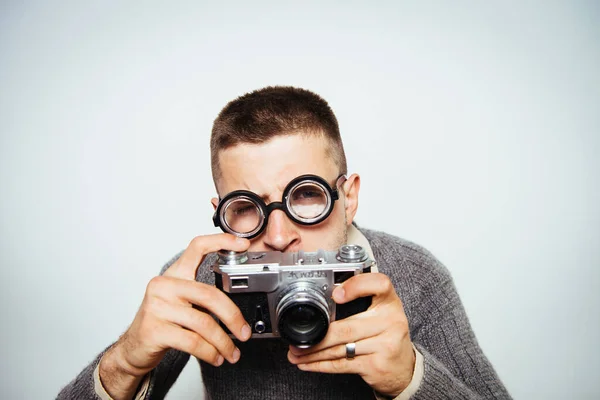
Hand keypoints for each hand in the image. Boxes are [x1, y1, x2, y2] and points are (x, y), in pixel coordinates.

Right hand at [99, 233, 251, 398]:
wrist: (133, 348)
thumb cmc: (161, 322)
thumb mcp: (180, 300)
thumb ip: (202, 294)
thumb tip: (238, 303)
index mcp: (174, 274)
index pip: (197, 248)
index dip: (221, 242)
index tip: (243, 245)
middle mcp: (164, 285)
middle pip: (210, 295)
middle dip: (233, 317)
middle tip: (245, 333)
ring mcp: (158, 307)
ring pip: (204, 323)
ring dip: (223, 342)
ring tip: (232, 353)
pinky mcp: (155, 330)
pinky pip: (193, 341)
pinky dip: (209, 352)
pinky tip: (216, 357)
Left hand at [287, 273, 414, 396]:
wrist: (404, 368)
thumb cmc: (387, 335)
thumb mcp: (382, 312)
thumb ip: (362, 300)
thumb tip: (323, 299)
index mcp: (389, 302)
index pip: (379, 285)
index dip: (357, 286)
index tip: (336, 294)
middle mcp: (390, 321)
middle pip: (347, 327)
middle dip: (318, 336)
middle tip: (297, 339)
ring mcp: (385, 344)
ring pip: (340, 348)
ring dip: (313, 352)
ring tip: (296, 352)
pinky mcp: (376, 365)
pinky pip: (342, 364)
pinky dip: (321, 365)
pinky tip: (307, 364)